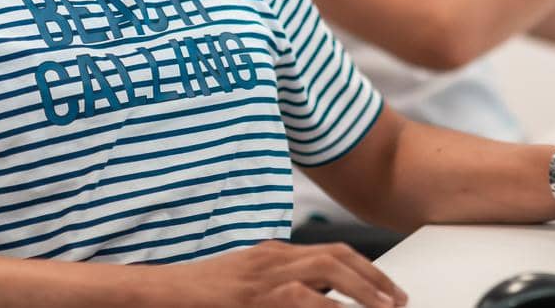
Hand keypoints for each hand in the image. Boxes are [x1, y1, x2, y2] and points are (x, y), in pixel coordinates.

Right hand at [158, 240, 407, 306]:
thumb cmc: (198, 294)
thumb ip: (276, 286)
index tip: (386, 288)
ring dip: (362, 289)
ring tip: (385, 307)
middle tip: (398, 299)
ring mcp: (262, 275)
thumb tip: (313, 298)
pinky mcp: (251, 295)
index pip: (330, 252)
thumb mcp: (243, 282)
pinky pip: (299, 298)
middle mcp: (272, 258)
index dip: (364, 268)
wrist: (156, 292)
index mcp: (272, 254)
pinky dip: (327, 307)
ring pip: (326, 270)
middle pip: (337, 256)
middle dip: (374, 276)